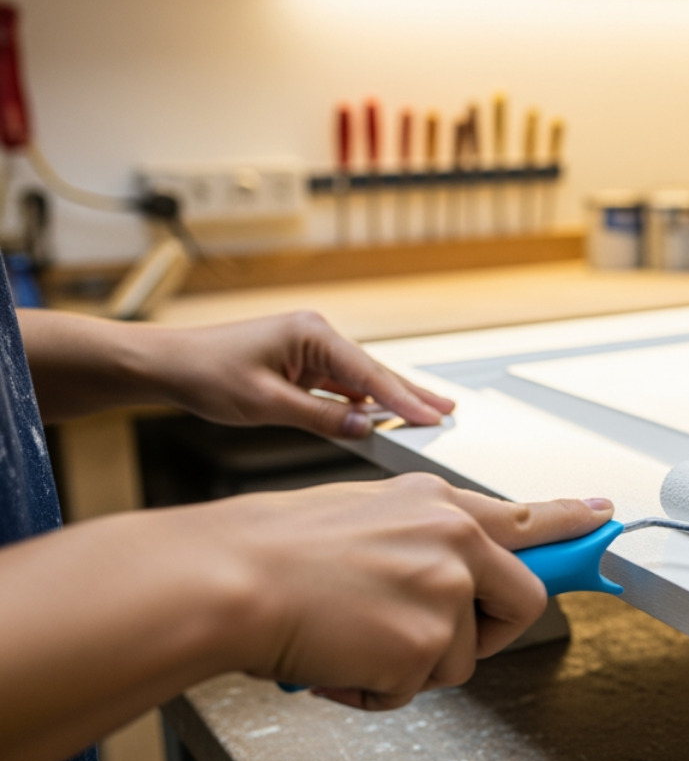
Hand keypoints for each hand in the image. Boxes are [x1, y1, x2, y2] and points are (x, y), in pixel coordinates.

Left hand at [143, 311, 454, 438]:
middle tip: (449, 411)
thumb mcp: (265, 404)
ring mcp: (310, 349)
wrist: (166, 364)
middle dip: (411, 393)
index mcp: (312, 334)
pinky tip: (382, 416)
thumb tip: (363, 427)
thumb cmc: (205, 373)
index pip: (369, 372)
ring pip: (360, 380)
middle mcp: (316, 335)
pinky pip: (341, 386)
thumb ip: (320, 416)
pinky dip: (362, 402)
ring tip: (426, 416)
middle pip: (374, 371)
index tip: (433, 417)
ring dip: (389, 400)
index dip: (404, 399)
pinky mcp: (302, 364)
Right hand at [209, 474, 613, 708]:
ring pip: (460, 658)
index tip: (605, 520)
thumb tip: (454, 570)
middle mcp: (455, 539)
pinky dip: (374, 690)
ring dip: (408, 665)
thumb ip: (423, 538)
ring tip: (349, 638)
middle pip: (520, 604)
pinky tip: (336, 659)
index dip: (572, 524)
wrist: (227, 579)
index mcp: (438, 504)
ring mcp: (446, 591)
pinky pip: (416, 690)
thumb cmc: (275, 550)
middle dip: (484, 634)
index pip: (526, 515)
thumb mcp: (365, 516)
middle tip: (426, 640)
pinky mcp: (426, 644)